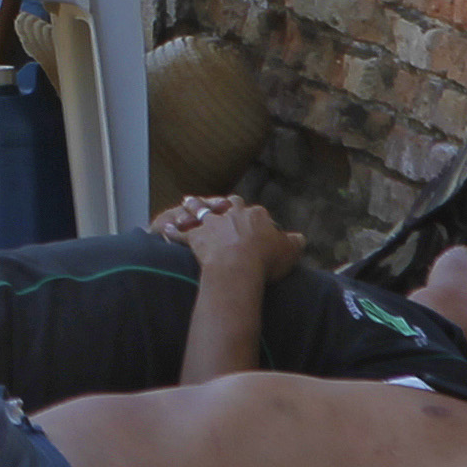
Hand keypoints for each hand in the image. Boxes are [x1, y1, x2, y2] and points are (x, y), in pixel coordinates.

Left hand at [172, 199, 300, 282]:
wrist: (238, 266)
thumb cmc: (266, 259)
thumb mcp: (290, 251)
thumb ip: (294, 242)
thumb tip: (300, 238)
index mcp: (256, 215)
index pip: (256, 211)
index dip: (254, 216)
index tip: (253, 220)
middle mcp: (232, 214)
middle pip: (228, 203)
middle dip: (224, 202)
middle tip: (220, 202)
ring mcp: (212, 223)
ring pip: (201, 210)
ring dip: (194, 205)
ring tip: (187, 200)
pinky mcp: (196, 237)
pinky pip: (182, 232)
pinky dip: (174, 231)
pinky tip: (166, 229)